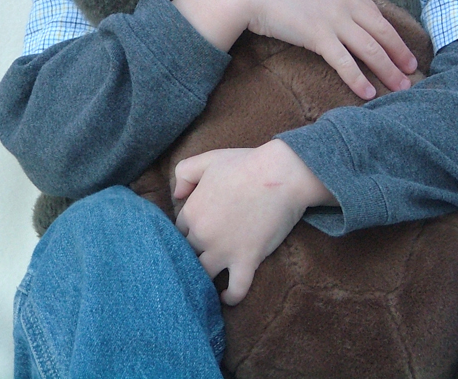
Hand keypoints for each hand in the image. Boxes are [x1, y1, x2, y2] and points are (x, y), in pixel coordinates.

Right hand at [173, 0, 415, 98]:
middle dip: (399, 53)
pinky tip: (368, 92)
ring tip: (401, 87)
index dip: (390, 32)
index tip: (399, 46)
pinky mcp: (317, 36)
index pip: (374, 12)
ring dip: (388, 70)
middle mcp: (343, 0)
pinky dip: (359, 78)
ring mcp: (332, 18)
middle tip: (412, 70)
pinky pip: (345, 62)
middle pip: (380, 31)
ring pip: (370, 48)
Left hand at [173, 139, 335, 305]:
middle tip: (199, 259)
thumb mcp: (208, 159)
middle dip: (192, 257)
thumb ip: (184, 173)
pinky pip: (235, 289)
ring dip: (204, 280)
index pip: (178, 232)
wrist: (280, 174)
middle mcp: (203, 235)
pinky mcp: (247, 260)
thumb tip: (176, 195)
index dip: (188, 233)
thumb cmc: (246, 163)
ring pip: (203, 276)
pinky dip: (230, 297)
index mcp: (192, 211)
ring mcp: (224, 250)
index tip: (197, 234)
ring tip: (206, 283)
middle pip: (187, 255)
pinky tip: (226, 297)